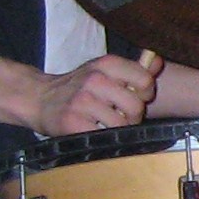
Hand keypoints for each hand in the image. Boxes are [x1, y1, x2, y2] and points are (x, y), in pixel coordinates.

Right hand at [30, 51, 157, 136]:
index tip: (136, 97)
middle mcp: (94, 80)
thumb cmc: (79, 87)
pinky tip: (94, 129)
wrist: (39, 99)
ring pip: (121, 124)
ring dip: (118, 129)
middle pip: (136, 106)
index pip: (144, 80)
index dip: (145, 93)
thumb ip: (133, 69)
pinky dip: (103, 137)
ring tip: (107, 123)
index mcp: (106, 64)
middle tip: (122, 116)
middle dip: (133, 116)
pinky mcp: (72, 122)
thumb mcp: (104, 71)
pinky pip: (103, 136)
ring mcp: (82, 101)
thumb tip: (158, 61)